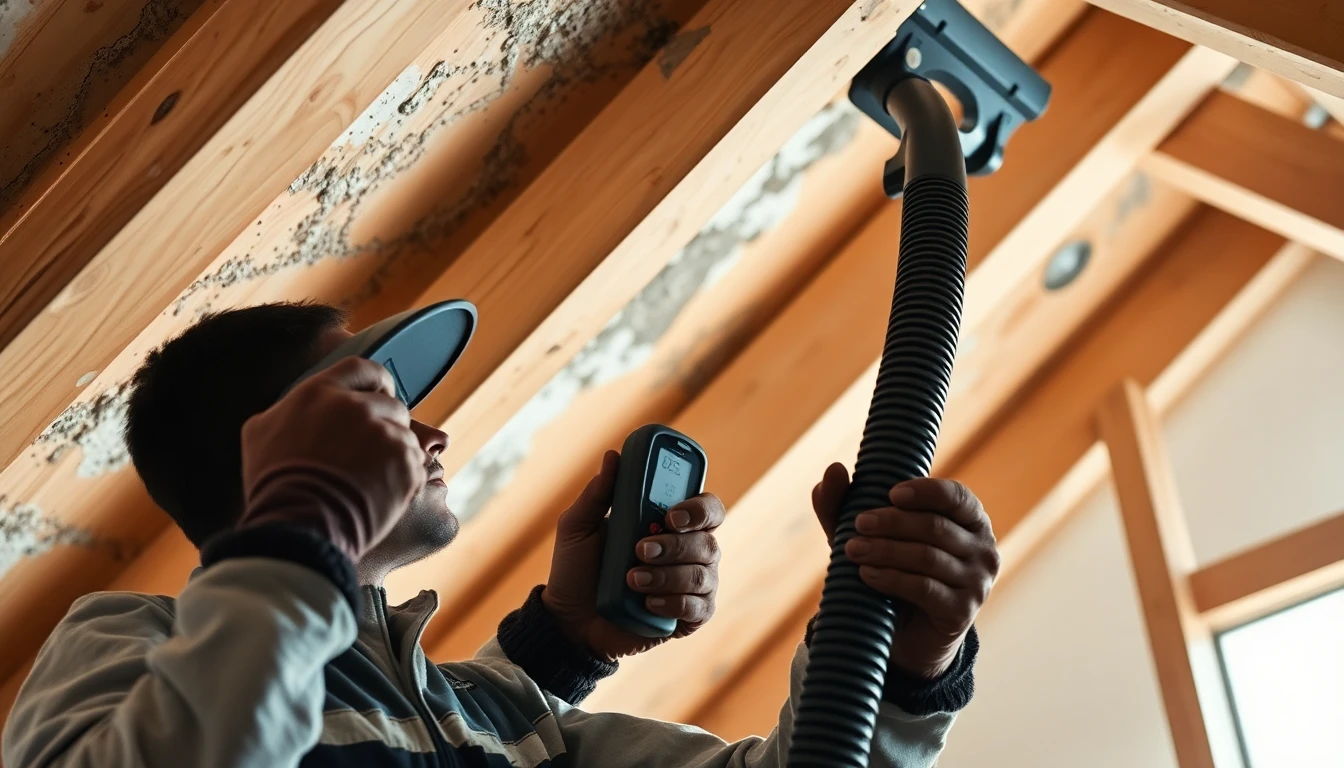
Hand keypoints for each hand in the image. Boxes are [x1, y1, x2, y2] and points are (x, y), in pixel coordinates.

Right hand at [239, 357, 425, 560]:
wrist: (299, 527)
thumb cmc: (275, 487)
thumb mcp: (261, 434)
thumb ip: (288, 410)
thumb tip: (298, 408)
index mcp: (319, 393)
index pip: (362, 369)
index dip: (376, 383)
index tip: (380, 395)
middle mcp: (357, 407)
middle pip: (391, 404)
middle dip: (386, 425)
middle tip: (370, 454)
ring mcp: (385, 433)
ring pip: (406, 435)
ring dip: (395, 454)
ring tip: (371, 480)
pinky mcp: (406, 462)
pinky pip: (416, 463)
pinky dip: (405, 478)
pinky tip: (382, 493)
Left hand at [542, 451, 723, 661]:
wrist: (569, 620)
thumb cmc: (577, 569)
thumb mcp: (578, 528)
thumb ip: (597, 494)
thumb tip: (612, 456)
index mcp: (670, 525)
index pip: (706, 508)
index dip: (699, 509)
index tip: (671, 515)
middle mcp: (689, 552)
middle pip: (708, 541)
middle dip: (676, 546)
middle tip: (641, 549)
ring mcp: (692, 585)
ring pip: (703, 575)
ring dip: (668, 575)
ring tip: (632, 579)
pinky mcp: (688, 617)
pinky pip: (700, 607)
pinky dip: (675, 602)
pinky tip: (648, 602)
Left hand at [811, 464, 999, 678]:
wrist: (908, 634)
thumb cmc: (893, 569)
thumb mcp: (868, 534)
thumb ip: (846, 503)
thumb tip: (834, 470)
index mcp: (970, 520)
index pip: (956, 496)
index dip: (925, 491)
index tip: (891, 493)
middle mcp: (983, 548)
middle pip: (935, 526)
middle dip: (892, 522)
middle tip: (858, 524)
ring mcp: (977, 582)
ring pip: (928, 557)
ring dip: (885, 551)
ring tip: (853, 550)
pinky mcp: (962, 611)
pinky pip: (925, 588)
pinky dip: (892, 578)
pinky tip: (867, 575)